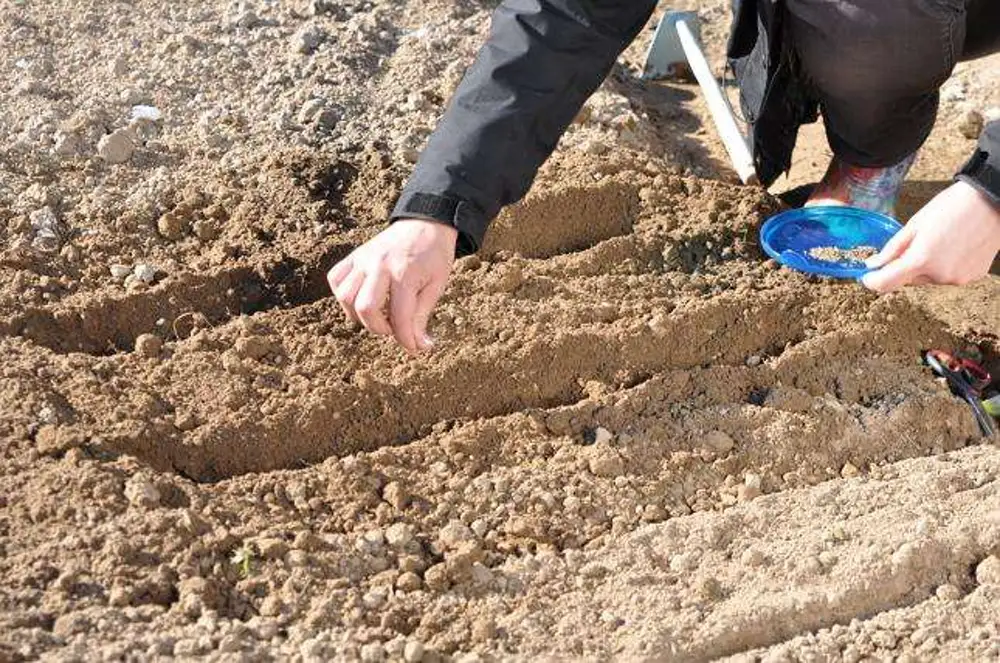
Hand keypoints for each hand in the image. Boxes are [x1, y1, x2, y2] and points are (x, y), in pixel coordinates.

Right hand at [328, 219, 456, 353]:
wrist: (426, 223)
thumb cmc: (434, 256)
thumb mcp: (436, 286)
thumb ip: (422, 316)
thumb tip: (419, 346)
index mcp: (405, 273)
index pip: (400, 317)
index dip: (406, 340)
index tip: (415, 348)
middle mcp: (380, 265)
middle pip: (365, 308)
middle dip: (379, 328)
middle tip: (394, 328)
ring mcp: (363, 259)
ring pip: (345, 296)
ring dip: (359, 315)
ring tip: (378, 315)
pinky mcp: (354, 256)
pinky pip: (336, 278)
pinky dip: (343, 295)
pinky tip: (360, 299)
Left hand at [862, 181, 999, 291]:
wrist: (993, 202)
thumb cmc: (953, 207)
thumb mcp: (914, 224)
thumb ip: (891, 249)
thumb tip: (872, 264)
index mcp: (921, 260)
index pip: (885, 284)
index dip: (872, 281)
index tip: (868, 275)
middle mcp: (938, 275)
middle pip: (908, 280)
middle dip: (904, 267)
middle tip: (915, 243)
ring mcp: (956, 278)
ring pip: (927, 279)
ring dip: (925, 267)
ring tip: (939, 241)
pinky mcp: (971, 277)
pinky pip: (947, 277)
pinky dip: (944, 267)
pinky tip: (953, 247)